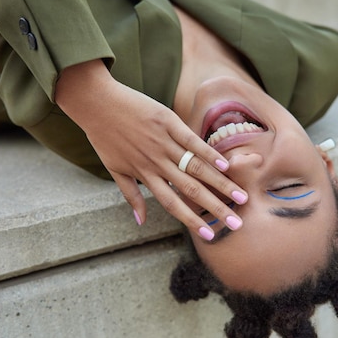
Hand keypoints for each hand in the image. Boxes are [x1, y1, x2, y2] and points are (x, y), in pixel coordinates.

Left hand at [55, 60, 247, 240]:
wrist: (96, 102)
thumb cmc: (104, 136)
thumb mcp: (114, 169)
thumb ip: (130, 195)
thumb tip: (140, 222)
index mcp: (145, 174)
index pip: (172, 204)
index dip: (192, 220)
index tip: (210, 234)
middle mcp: (156, 162)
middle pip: (191, 190)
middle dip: (215, 207)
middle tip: (237, 222)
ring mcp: (163, 142)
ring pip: (196, 167)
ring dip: (220, 183)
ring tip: (241, 195)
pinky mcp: (168, 122)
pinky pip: (191, 140)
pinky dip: (208, 152)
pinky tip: (225, 164)